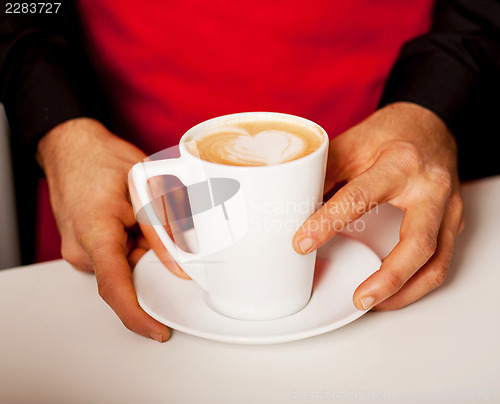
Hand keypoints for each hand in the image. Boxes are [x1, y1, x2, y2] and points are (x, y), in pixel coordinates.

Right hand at [36, 118, 186, 340]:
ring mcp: (78, 247)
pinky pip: (113, 255)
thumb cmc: (101, 159)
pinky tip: (131, 219)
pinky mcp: (82, 244)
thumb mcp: (143, 188)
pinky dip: (129, 244)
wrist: (71, 146)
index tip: (157, 331)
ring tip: (139, 213)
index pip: (115, 288)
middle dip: (149, 261)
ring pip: (122, 264)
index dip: (137, 316)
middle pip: (126, 275)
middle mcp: (81, 248)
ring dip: (139, 248)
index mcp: (95, 233)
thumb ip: (162, 231)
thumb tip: (180, 266)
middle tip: (159, 231)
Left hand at [293, 102, 463, 310]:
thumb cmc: (388, 134)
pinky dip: (417, 283)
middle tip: (359, 298)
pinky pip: (441, 260)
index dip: (327, 223)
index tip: (301, 244)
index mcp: (399, 163)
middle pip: (417, 243)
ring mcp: (447, 207)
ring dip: (405, 291)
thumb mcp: (350, 145)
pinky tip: (394, 291)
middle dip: (388, 277)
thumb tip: (293, 207)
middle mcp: (430, 187)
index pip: (359, 198)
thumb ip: (324, 175)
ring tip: (373, 303)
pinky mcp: (452, 222)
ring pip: (436, 261)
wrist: (429, 126)